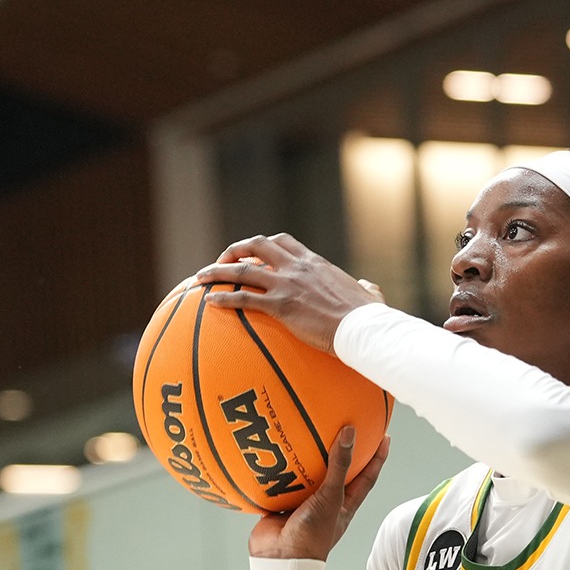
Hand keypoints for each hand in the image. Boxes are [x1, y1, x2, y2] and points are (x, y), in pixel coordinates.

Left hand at [196, 234, 383, 352]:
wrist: (363, 328)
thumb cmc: (368, 317)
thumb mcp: (368, 295)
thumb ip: (365, 288)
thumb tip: (368, 287)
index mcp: (314, 263)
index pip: (283, 242)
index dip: (263, 246)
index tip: (252, 254)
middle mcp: (297, 267)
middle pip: (257, 245)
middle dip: (235, 249)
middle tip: (222, 260)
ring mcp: (287, 284)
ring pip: (242, 269)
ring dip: (217, 271)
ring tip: (200, 277)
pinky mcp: (281, 305)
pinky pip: (244, 298)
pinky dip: (223, 298)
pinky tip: (208, 303)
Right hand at [249, 427, 389, 560]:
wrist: (279, 559)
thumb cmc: (312, 535)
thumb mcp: (330, 497)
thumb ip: (339, 466)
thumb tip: (350, 432)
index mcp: (344, 505)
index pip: (366, 476)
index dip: (377, 457)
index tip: (384, 436)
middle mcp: (326, 503)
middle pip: (337, 473)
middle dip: (341, 452)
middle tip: (345, 427)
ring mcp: (303, 504)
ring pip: (307, 476)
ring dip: (307, 458)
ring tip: (306, 432)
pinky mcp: (281, 504)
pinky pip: (280, 482)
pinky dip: (278, 469)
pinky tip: (274, 452)